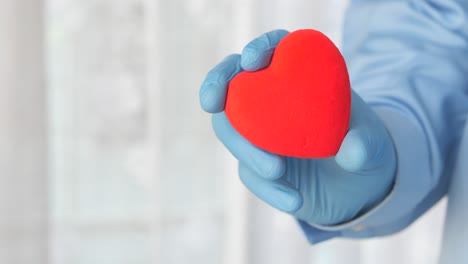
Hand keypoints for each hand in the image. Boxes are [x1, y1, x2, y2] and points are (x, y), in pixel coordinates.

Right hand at [199, 30, 395, 224]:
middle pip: (234, 84)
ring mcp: (261, 133)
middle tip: (213, 103)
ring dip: (245, 148)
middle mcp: (273, 101)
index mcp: (301, 78)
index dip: (260, 48)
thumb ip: (367, 145)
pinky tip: (294, 200)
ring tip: (277, 171)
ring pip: (231, 129)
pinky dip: (267, 187)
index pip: (275, 49)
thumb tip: (351, 150)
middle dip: (216, 86)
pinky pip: (249, 173)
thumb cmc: (366, 151)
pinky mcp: (256, 165)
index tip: (254, 62)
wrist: (357, 189)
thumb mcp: (377, 147)